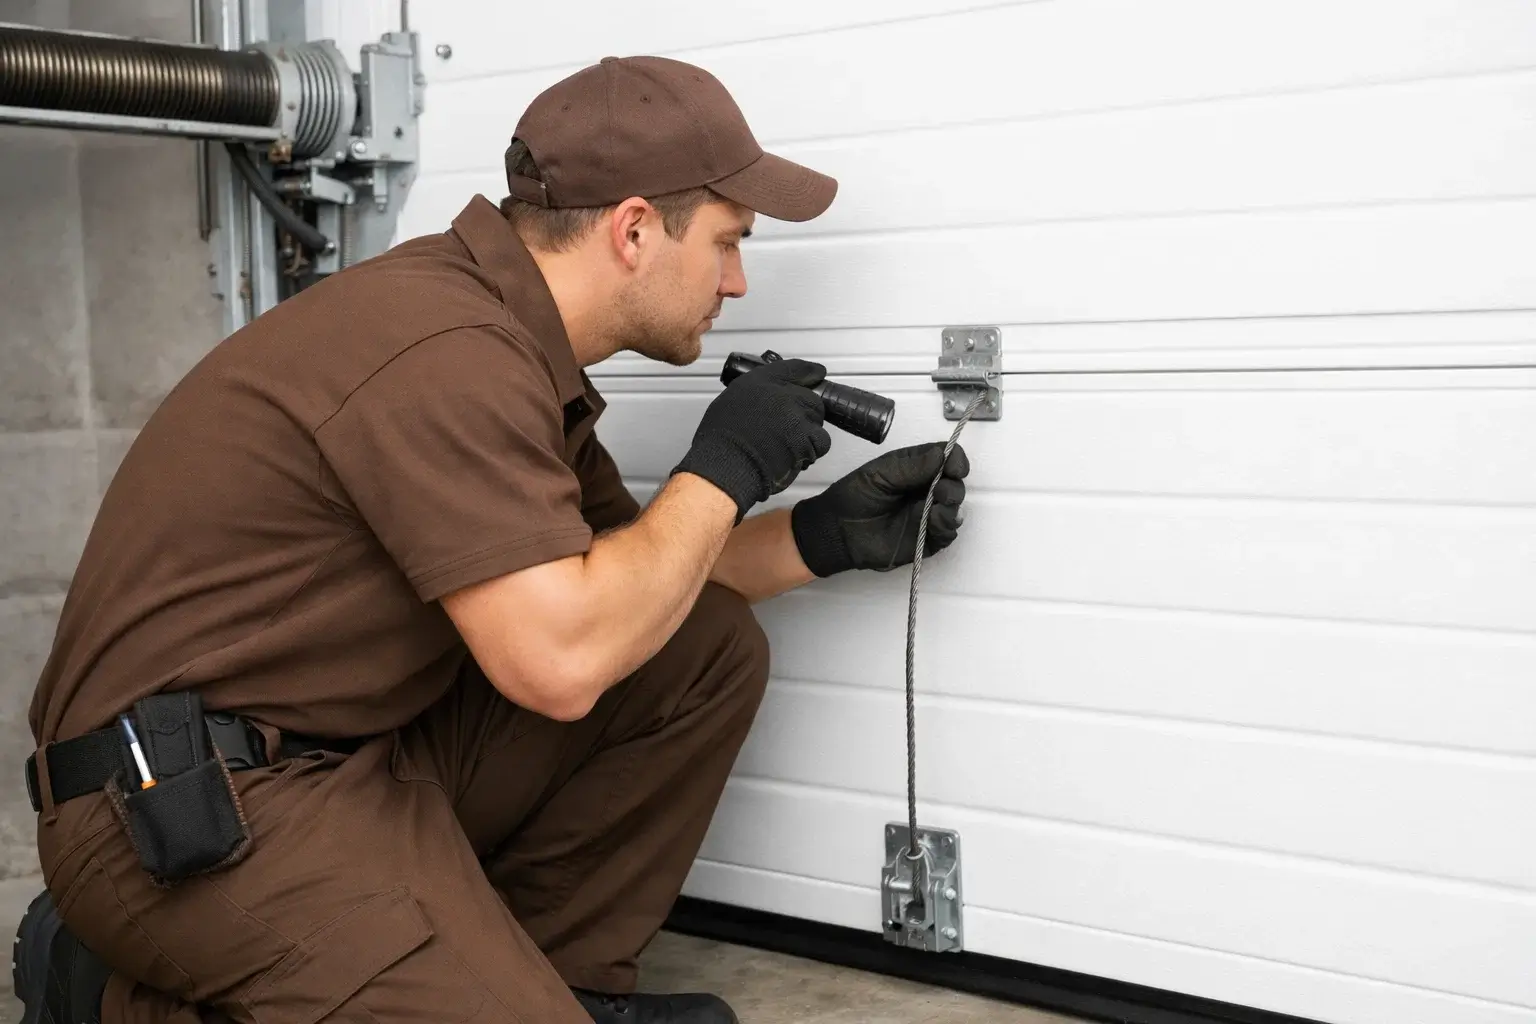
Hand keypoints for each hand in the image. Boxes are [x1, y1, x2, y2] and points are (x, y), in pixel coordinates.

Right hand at [671, 358, 832, 520]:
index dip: (809, 372)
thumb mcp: (730, 402)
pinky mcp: (804, 439)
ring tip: (790, 443)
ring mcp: (795, 416)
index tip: (817, 373)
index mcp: (760, 382)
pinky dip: (812, 450)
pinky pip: (820, 442)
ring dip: (809, 433)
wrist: (726, 465)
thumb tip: (767, 399)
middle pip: (811, 398)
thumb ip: (754, 396)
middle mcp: (780, 395)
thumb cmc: (721, 440)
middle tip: (792, 426)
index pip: (794, 368)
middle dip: (806, 412)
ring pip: (817, 420)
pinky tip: (797, 454)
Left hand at [790, 442, 968, 575]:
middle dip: (954, 484)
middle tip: (942, 489)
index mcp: (916, 468)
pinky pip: (947, 533)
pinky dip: (947, 526)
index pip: (946, 458)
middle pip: (955, 483)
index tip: (954, 466)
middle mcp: (925, 490)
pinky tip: (934, 520)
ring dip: (953, 505)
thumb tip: (941, 455)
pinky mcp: (926, 538)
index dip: (955, 460)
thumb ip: (911, 466)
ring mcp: (927, 514)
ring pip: (955, 508)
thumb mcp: (879, 474)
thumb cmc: (853, 497)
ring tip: (938, 504)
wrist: (837, 531)